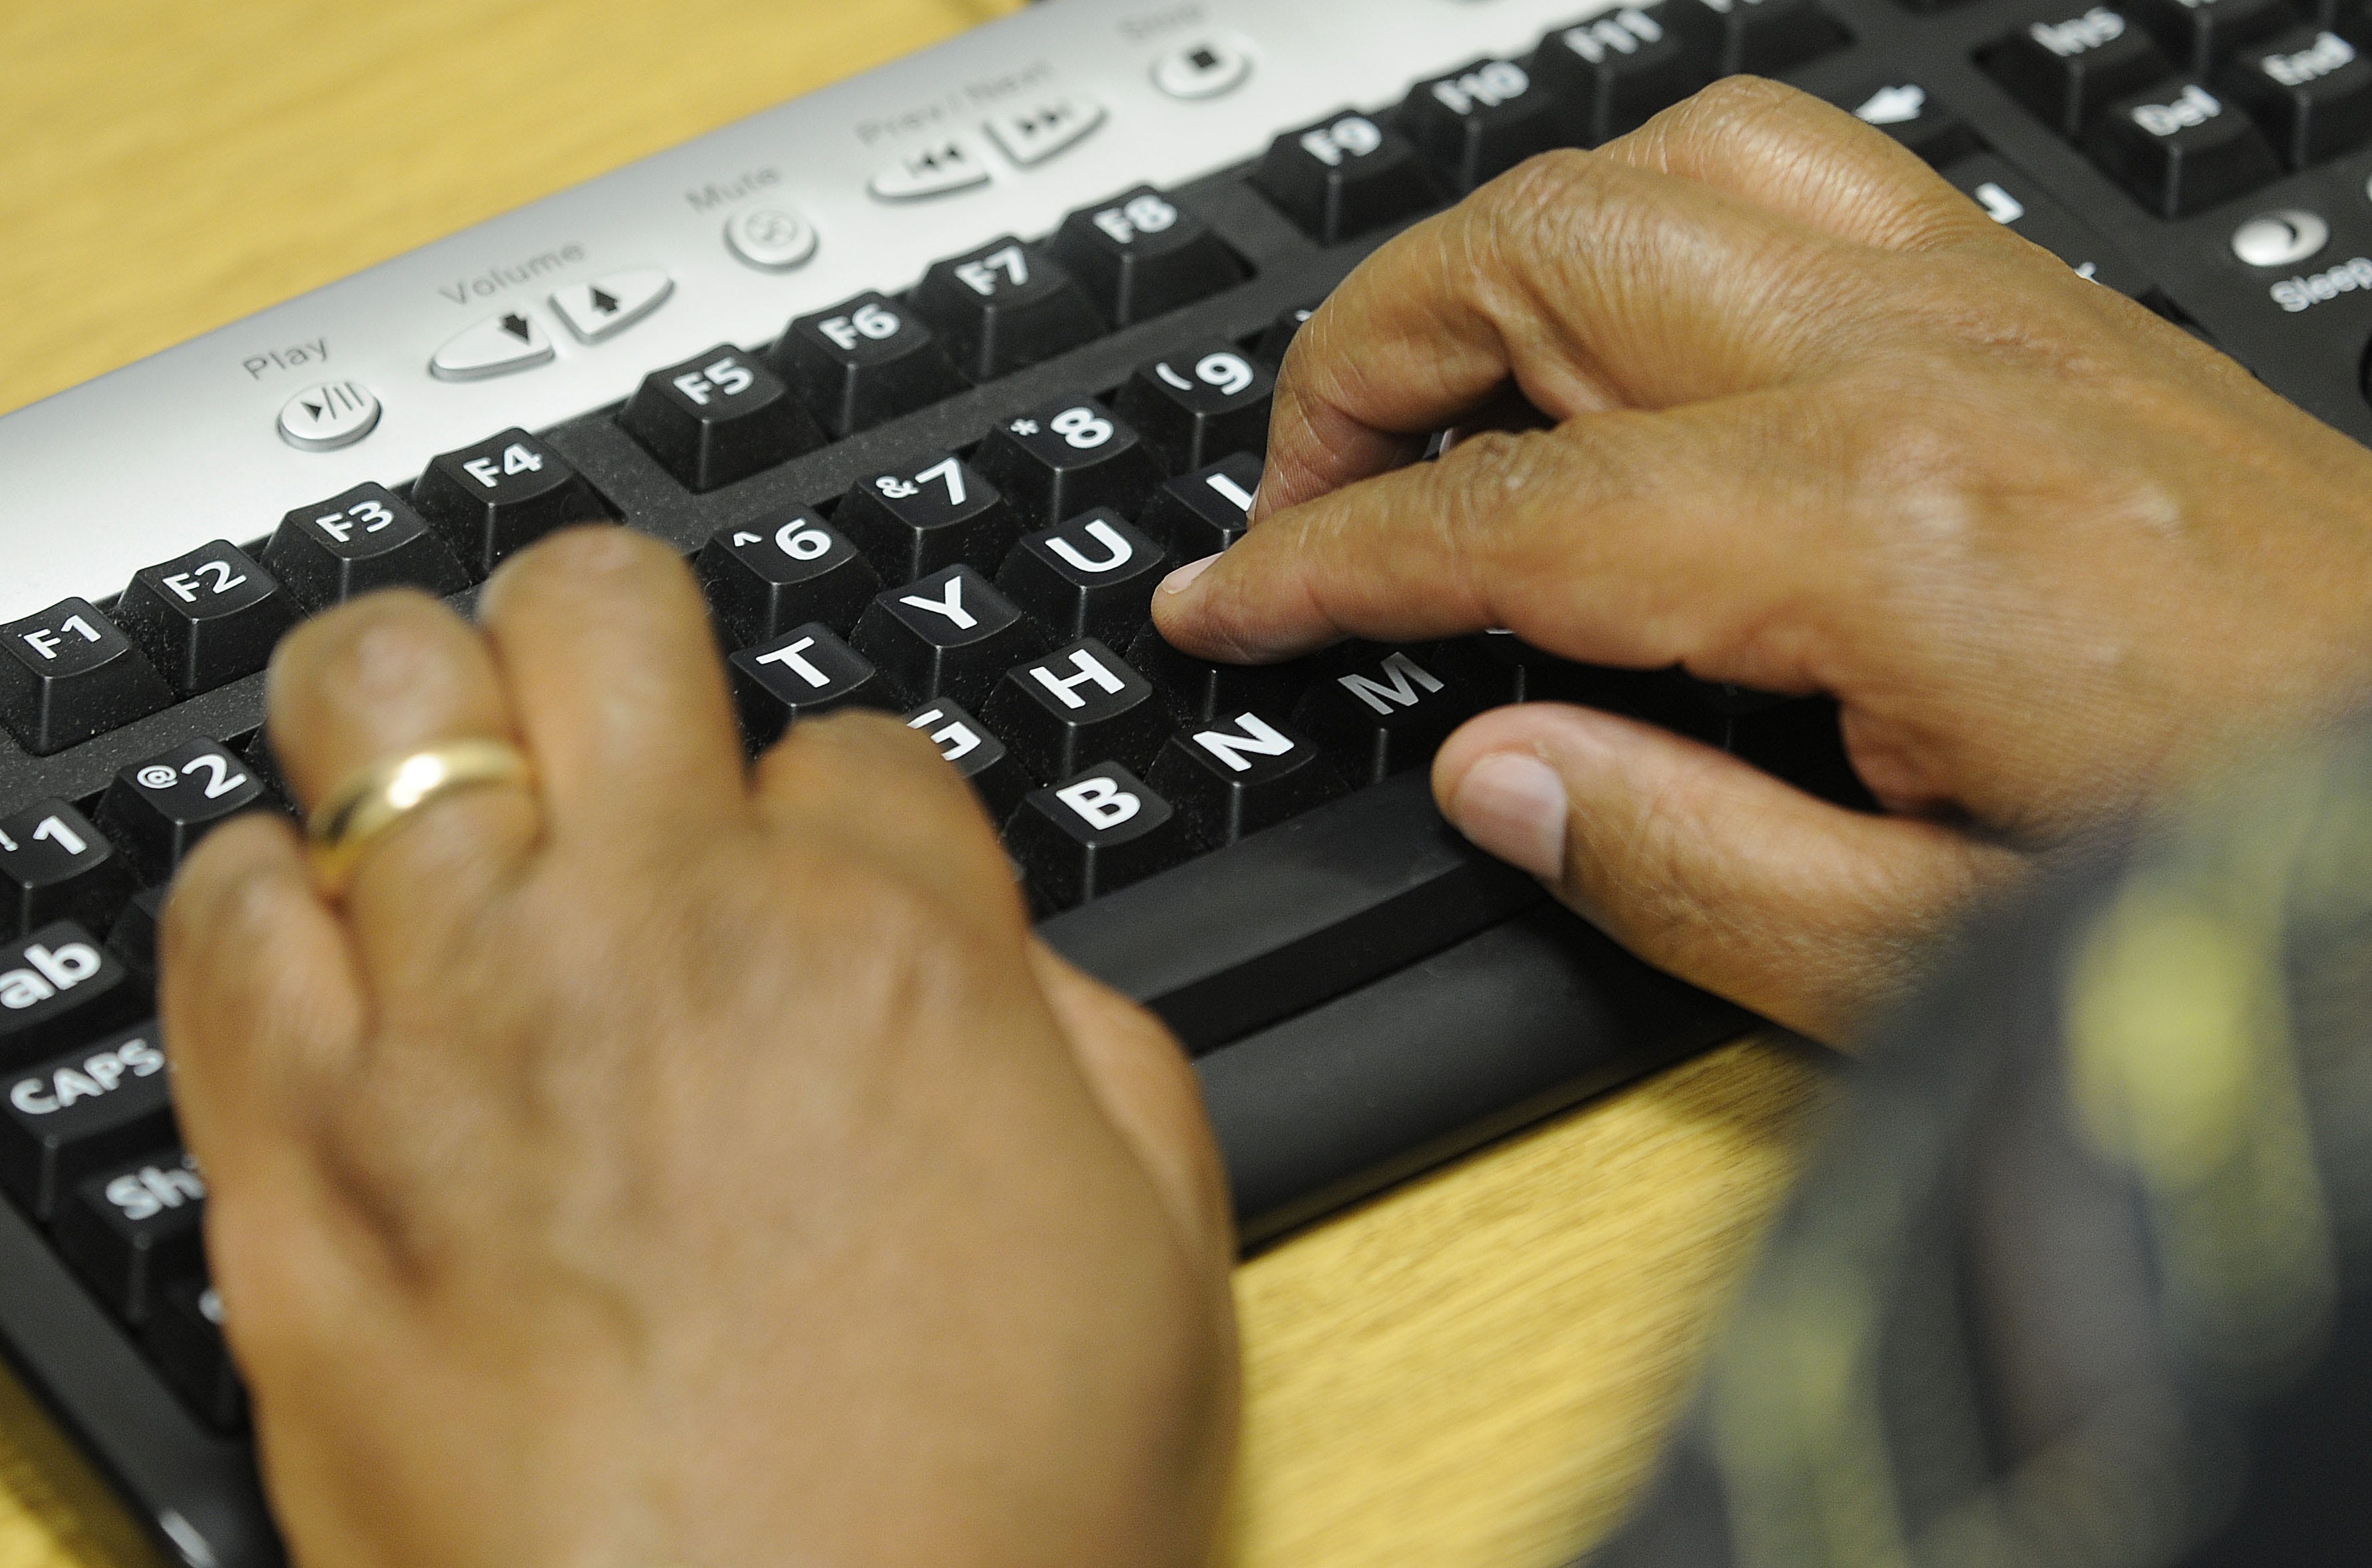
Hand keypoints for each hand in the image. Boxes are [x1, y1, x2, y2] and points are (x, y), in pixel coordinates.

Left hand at [162, 528, 1236, 1567]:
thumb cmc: (982, 1524)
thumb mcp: (1161, 1256)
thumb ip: (1084, 1041)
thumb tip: (992, 949)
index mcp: (890, 955)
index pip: (852, 739)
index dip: (840, 800)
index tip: (819, 876)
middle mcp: (663, 944)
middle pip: (599, 611)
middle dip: (613, 636)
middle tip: (613, 716)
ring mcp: (458, 1038)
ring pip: (376, 694)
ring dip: (415, 710)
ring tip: (443, 784)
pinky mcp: (295, 1172)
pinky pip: (221, 920)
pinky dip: (263, 895)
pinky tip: (329, 948)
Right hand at [1156, 78, 2371, 1043]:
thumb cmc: (2243, 870)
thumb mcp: (1931, 963)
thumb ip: (1678, 866)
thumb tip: (1489, 773)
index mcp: (1873, 533)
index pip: (1499, 517)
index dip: (1325, 565)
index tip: (1227, 605)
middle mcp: (1917, 369)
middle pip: (1542, 258)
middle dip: (1361, 365)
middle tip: (1298, 503)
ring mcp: (1985, 311)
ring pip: (1659, 167)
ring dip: (1496, 257)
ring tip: (1430, 387)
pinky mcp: (2037, 310)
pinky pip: (1788, 177)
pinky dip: (1643, 224)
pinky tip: (1624, 331)